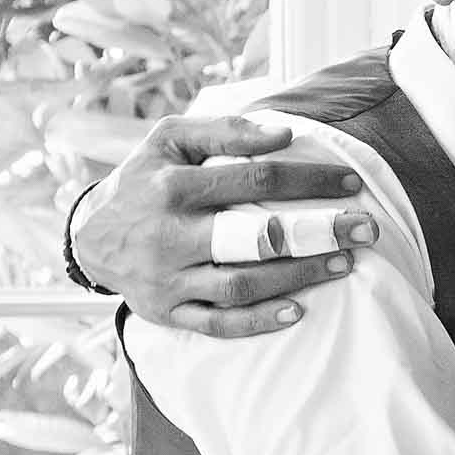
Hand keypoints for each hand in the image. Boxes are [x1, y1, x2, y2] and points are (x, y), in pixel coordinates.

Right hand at [73, 115, 377, 337]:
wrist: (88, 236)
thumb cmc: (144, 179)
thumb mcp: (169, 139)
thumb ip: (224, 131)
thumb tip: (283, 134)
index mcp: (172, 187)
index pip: (254, 180)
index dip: (308, 180)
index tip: (350, 183)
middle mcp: (170, 235)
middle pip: (255, 237)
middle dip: (316, 233)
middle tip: (365, 229)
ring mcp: (169, 279)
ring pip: (242, 284)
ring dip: (298, 277)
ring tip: (344, 264)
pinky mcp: (167, 313)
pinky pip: (217, 323)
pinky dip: (257, 321)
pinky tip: (298, 312)